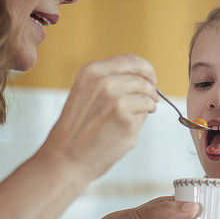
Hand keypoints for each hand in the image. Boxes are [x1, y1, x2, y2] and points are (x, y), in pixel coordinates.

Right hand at [38, 54, 158, 182]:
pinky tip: (131, 125)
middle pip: (143, 77)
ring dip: (150, 102)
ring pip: (148, 93)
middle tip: (152, 98)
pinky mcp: (127, 120)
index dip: (146, 69)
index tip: (151, 78)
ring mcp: (117, 100)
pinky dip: (144, 117)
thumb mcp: (86, 92)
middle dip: (151, 87)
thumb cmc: (77, 129)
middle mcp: (104, 82)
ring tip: (143, 112)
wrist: (66, 158)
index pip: (131, 60)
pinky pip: (147, 111)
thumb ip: (110, 81)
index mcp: (92, 71)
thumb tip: (142, 76)